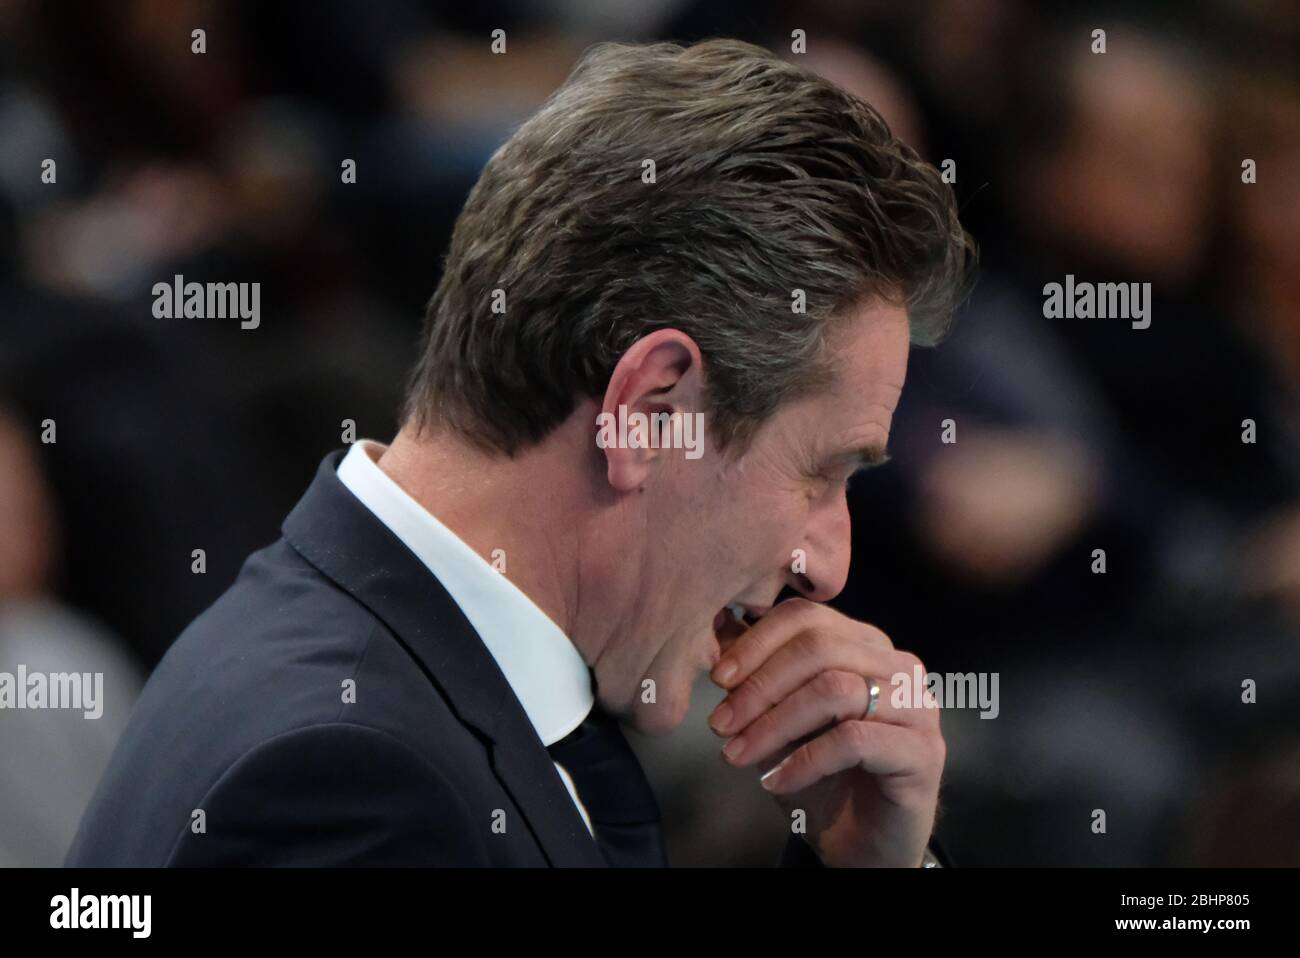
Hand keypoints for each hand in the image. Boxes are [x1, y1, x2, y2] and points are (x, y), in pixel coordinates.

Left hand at [708, 599, 944, 866]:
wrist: (860, 845)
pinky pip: (853, 740)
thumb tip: (719, 630)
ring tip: (738, 755)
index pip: (807, 617)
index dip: (757, 643)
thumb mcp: (778, 721)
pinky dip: (804, 761)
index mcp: (865, 645)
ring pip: (835, 689)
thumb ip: (758, 677)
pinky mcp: (923, 752)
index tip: (718, 678)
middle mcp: (898, 666)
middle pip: (820, 647)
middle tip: (721, 723)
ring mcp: (917, 706)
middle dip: (760, 685)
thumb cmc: (820, 777)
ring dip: (775, 724)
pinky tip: (776, 782)